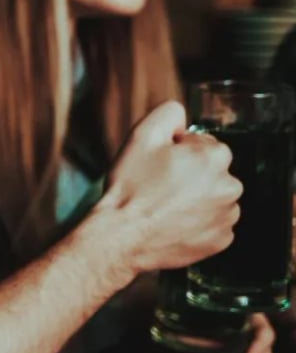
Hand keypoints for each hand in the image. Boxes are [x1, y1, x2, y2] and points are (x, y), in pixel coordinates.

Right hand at [95, 102, 239, 274]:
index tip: (160, 165)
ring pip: (215, 197)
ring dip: (196, 198)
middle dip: (191, 175)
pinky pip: (214, 223)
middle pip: (212, 171)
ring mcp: (228, 216)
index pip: (203, 144)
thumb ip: (168, 113)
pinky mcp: (222, 239)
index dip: (178, 151)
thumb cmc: (131, 188)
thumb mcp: (141, 137)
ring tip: (165, 206)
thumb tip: (182, 115)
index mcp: (214, 157)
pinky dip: (198, 222)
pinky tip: (174, 222)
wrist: (122, 237)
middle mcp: (230, 185)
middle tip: (159, 186)